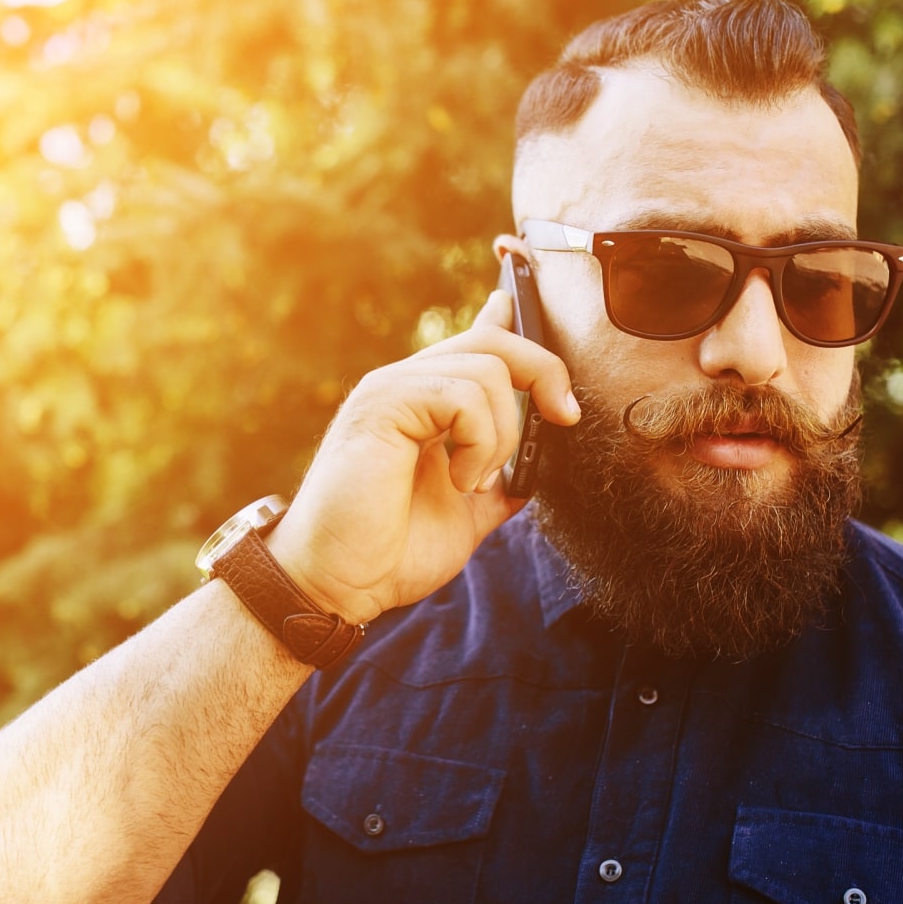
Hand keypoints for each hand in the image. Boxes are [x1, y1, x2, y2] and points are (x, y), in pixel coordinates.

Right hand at [265, 290, 578, 623]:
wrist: (339, 584)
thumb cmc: (389, 554)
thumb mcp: (467, 516)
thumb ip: (498, 486)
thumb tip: (534, 476)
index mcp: (427, 406)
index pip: (475, 339)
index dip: (511, 319)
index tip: (540, 330)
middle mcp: (408, 387)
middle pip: (493, 341)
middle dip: (544, 372)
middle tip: (564, 418)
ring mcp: (392, 390)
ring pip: (488, 368)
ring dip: (502, 435)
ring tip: (475, 483)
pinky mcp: (383, 404)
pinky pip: (462, 395)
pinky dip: (478, 443)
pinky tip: (460, 482)